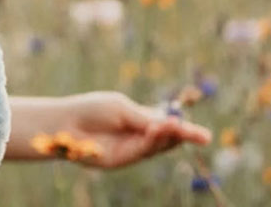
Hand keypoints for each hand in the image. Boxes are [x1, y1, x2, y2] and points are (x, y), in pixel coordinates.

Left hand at [63, 91, 211, 168]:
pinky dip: (152, 141)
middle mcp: (137, 136)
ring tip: (173, 125)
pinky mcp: (121, 161)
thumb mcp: (122, 109)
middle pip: (167, 139)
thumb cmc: (90, 110)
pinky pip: (142, 151)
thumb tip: (172, 123)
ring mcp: (130, 149)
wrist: (65, 122)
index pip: (166, 125)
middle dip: (182, 135)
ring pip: (157, 147)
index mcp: (138, 120)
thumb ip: (145, 118)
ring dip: (167, 136)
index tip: (204, 134)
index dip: (183, 128)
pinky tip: (157, 129)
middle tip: (196, 133)